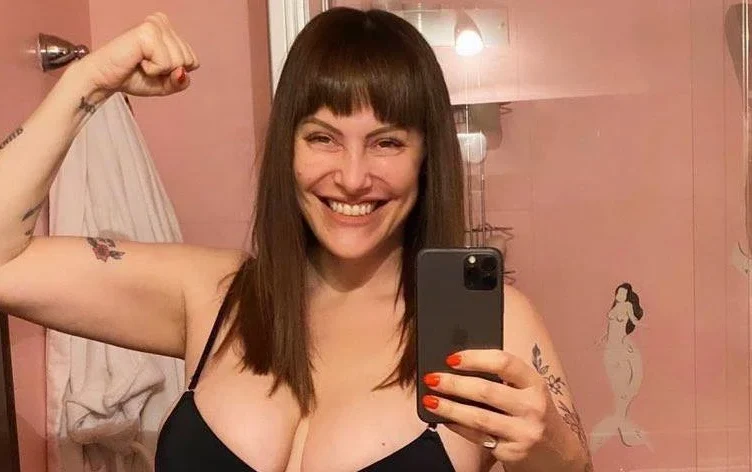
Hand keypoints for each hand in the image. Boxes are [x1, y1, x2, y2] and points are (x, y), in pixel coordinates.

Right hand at [79, 12, 198, 96]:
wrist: (104, 79)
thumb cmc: (132, 77)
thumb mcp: (165, 84)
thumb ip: (181, 81)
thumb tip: (182, 71)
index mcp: (168, 29)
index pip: (193, 60)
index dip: (175, 73)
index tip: (154, 68)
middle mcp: (162, 22)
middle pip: (189, 61)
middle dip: (168, 72)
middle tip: (146, 66)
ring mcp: (155, 25)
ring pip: (180, 62)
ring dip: (160, 71)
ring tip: (141, 62)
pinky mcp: (147, 32)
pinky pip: (167, 63)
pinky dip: (153, 70)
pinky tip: (138, 61)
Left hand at [421, 350, 559, 463]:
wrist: (558, 456)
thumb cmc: (533, 414)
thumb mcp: (527, 392)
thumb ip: (502, 380)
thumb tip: (457, 367)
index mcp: (535, 383)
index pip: (504, 363)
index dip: (475, 358)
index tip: (451, 358)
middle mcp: (533, 406)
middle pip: (486, 390)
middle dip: (454, 384)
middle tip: (431, 378)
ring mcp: (524, 432)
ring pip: (479, 417)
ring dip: (449, 407)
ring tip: (430, 400)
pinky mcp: (513, 453)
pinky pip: (478, 437)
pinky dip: (457, 427)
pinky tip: (444, 419)